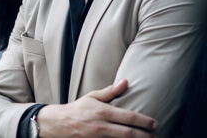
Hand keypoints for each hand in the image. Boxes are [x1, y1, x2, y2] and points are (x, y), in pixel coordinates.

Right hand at [37, 79, 157, 137]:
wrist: (59, 123)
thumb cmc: (78, 109)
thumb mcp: (92, 97)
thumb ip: (110, 91)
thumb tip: (126, 82)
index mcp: (102, 111)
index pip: (128, 117)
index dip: (144, 121)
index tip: (154, 123)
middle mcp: (101, 126)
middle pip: (129, 133)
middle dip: (145, 135)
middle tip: (156, 136)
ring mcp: (98, 137)